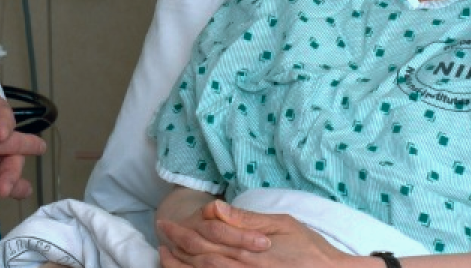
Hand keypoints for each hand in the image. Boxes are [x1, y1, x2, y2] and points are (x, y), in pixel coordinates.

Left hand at [159, 197, 352, 267]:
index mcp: (249, 250)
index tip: (167, 224)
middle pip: (200, 259)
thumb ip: (246, 220)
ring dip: (181, 267)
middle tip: (161, 235)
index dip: (183, 232)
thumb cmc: (310, 248)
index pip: (207, 240)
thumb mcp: (281, 224)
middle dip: (177, 247)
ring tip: (165, 256)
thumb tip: (216, 208)